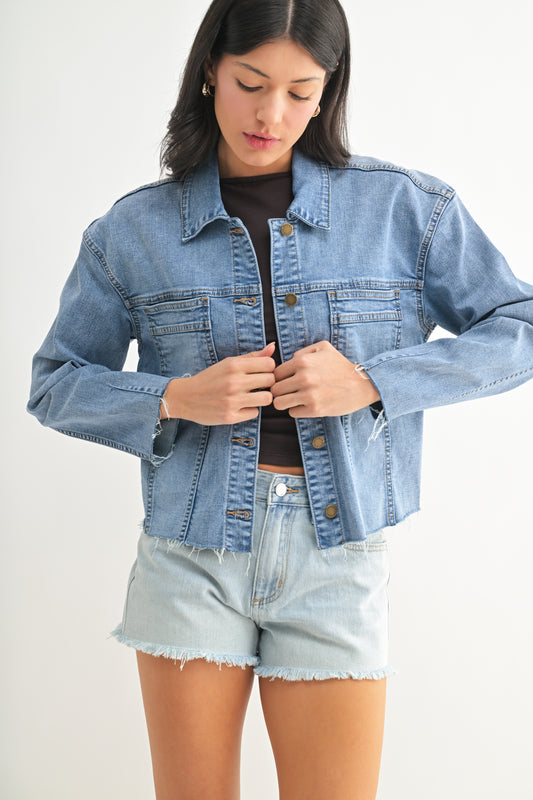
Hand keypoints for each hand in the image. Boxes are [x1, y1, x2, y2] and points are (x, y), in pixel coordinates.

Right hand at [160, 342, 275, 424]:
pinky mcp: (230, 416)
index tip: (260, 373)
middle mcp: (234, 382)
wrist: (185, 398)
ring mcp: (232, 401)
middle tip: (257, 386)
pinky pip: (254, 413)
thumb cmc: (210, 379)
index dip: (268, 368)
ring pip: (267, 399)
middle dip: (267, 383)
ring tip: (252, 396)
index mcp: (233, 366)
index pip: (269, 364)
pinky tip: (240, 406)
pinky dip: (249, 410)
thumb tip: (273, 346)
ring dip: (262, 398)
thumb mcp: (228, 363)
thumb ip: (252, 356)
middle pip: (271, 381)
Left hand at [271, 340, 379, 417]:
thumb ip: (303, 351)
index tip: (286, 382)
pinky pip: (292, 413)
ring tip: (294, 400)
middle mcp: (303, 377)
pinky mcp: (315, 409)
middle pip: (275, 389)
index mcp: (302, 361)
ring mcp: (309, 394)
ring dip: (285, 402)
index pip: (275, 373)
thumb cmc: (341, 365)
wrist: (362, 384)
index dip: (279, 378)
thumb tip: (288, 361)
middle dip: (280, 392)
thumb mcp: (323, 348)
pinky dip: (297, 410)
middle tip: (289, 392)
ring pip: (279, 403)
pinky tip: (306, 405)